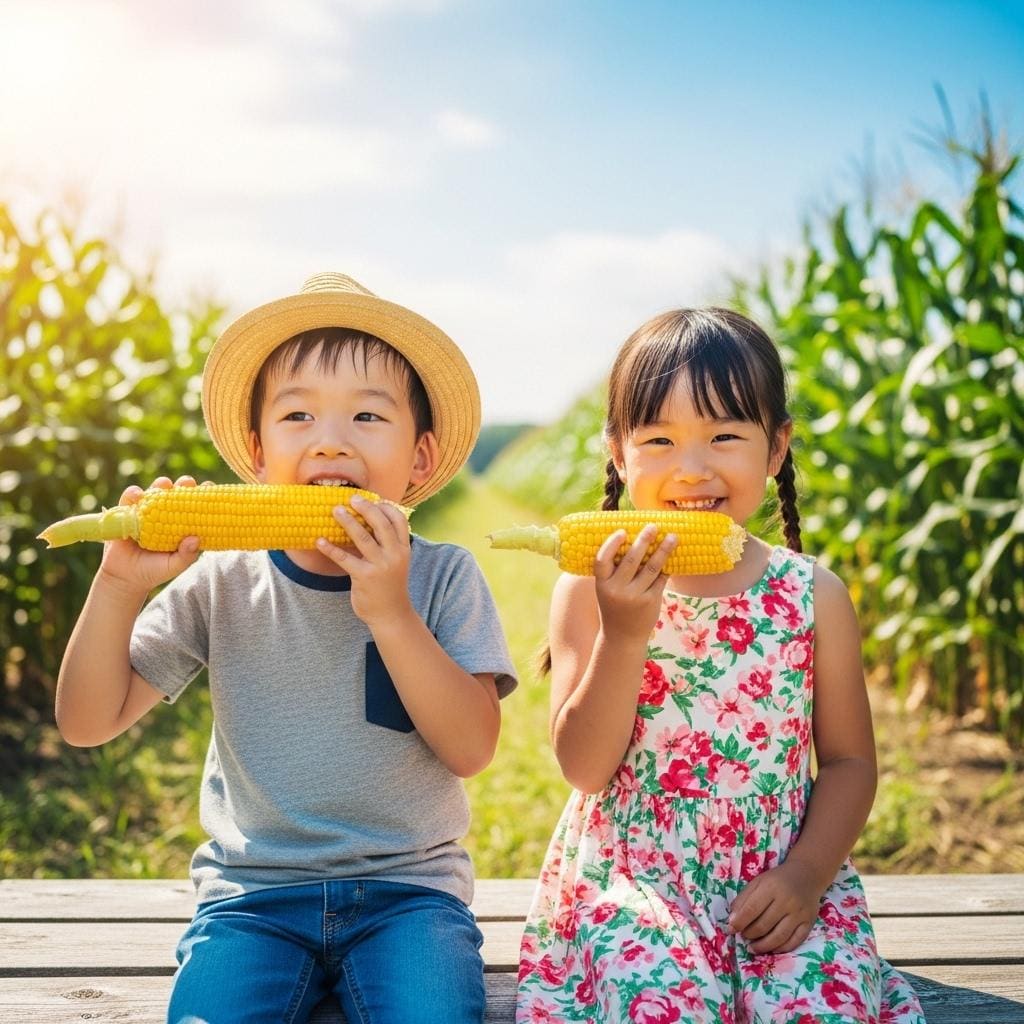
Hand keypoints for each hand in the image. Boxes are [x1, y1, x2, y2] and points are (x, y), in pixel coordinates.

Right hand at [98, 476, 200, 595]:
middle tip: (188, 483)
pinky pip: (129, 498)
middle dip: (184, 484)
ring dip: (161, 484)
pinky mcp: (127, 512)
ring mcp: (147, 511)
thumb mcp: (174, 566)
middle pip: (177, 492)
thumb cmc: (155, 570)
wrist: (125, 578)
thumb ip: (186, 555)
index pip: (196, 504)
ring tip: (165, 485)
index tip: (210, 487)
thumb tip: (195, 539)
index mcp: (183, 523)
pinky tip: (138, 496)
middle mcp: (167, 512)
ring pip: (155, 490)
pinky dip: (133, 494)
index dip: (204, 494)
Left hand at [316, 495, 413, 626]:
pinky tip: (319, 540)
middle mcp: (394, 555)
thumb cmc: (390, 585)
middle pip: (381, 524)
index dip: (386, 506)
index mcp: (404, 549)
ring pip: (362, 537)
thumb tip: (369, 521)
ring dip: (347, 521)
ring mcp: (380, 566)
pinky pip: (344, 559)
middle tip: (352, 499)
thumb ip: (388, 544)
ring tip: (336, 510)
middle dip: (366, 508)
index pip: (399, 520)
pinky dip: (330, 548)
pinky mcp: (363, 577)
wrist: (391, 614)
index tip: (373, 500)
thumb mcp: (397, 562)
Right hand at [593, 525, 676, 645]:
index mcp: (602, 585)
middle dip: (644, 540)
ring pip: (652, 567)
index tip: (623, 531)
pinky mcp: (651, 601)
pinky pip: (661, 579)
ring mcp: (635, 596)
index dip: (611, 544)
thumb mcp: (607, 589)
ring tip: (673, 537)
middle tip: (653, 526)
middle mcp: (617, 590)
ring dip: (664, 550)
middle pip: (632, 559)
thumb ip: (615, 570)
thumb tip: (632, 539)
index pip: (602, 560)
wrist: (622, 637)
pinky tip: (673, 556)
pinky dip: (667, 566)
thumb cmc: (614, 606)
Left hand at [728, 859, 821, 953]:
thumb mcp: (758, 882)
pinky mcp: (809, 923)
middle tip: (743, 937)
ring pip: (779, 937)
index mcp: (771, 887)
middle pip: (764, 925)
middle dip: (750, 934)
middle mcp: (787, 901)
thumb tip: (732, 920)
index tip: (730, 929)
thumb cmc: (777, 880)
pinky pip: (795, 942)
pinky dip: (781, 949)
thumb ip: (744, 899)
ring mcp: (799, 914)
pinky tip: (772, 948)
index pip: (752, 909)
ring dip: (763, 946)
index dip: (739, 922)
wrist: (807, 875)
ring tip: (753, 948)